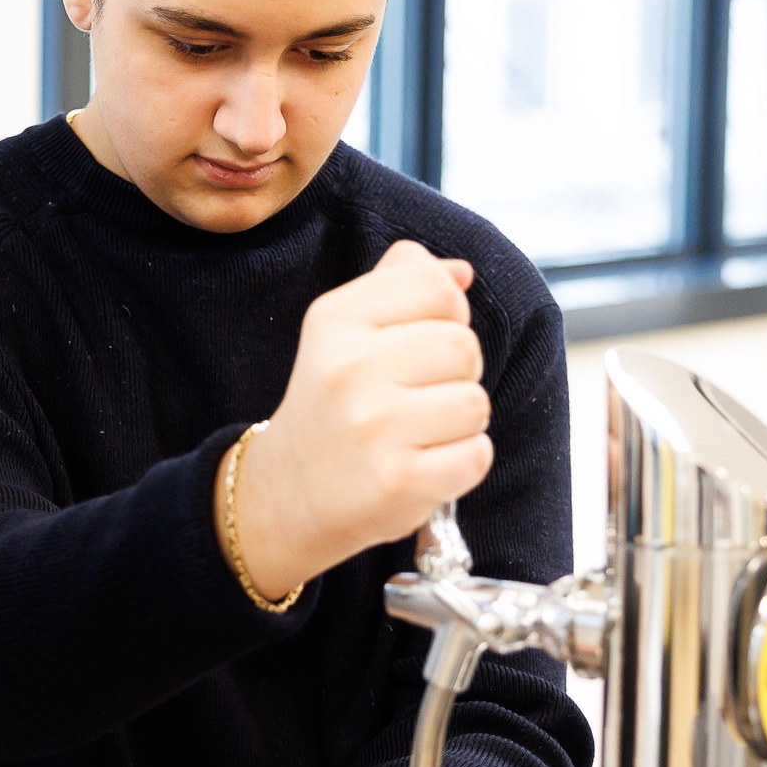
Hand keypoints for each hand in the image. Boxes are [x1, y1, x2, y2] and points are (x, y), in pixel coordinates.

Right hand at [236, 240, 490, 593]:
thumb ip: (400, 287)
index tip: (421, 341)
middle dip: (457, 372)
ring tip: (420, 431)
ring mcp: (374, 427)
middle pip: (463, 345)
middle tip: (420, 394)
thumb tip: (461, 272)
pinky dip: (462, 462)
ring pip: (475, 402)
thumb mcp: (344, 331)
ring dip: (461, 422)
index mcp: (336, 320)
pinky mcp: (399, 481)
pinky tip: (424, 463)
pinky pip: (476, 455)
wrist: (289, 494)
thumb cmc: (332, 405)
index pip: (435, 286)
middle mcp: (350, 368)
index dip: (447, 314)